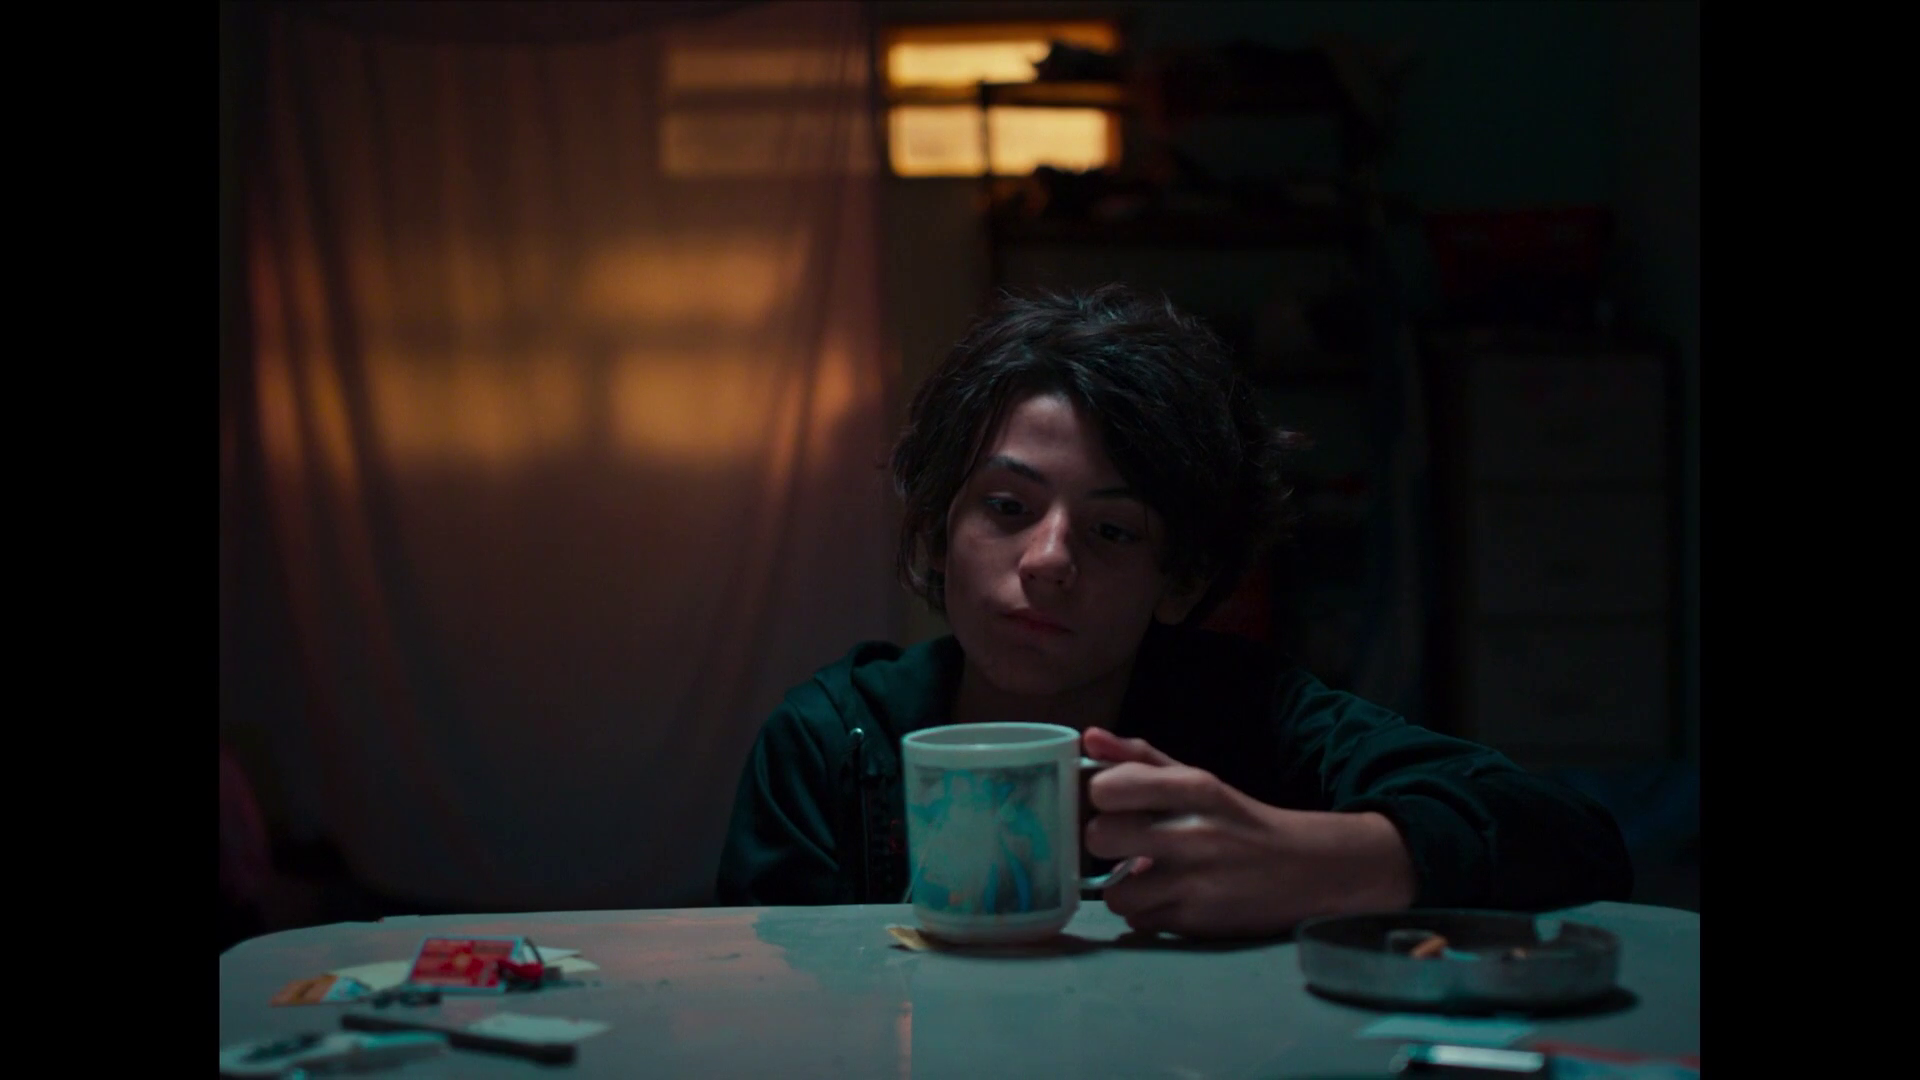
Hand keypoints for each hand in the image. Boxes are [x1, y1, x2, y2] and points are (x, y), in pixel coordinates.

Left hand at [1082, 727, 1416, 938]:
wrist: (1309, 868)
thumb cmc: (1238, 820)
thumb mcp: (1197, 780)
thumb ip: (1140, 758)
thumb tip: (1089, 737)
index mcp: (1191, 787)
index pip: (1107, 786)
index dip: (1098, 799)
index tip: (1110, 805)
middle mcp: (1192, 832)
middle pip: (1099, 837)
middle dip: (1104, 843)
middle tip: (1123, 844)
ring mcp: (1196, 881)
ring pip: (1114, 892)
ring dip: (1123, 889)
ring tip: (1147, 878)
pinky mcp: (1199, 922)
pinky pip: (1140, 921)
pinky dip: (1148, 913)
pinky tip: (1169, 899)